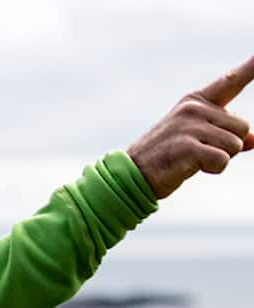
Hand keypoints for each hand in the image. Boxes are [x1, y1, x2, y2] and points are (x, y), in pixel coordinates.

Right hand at [129, 55, 253, 198]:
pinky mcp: (188, 147)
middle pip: (243, 126)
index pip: (231, 81)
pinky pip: (222, 160)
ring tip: (192, 160)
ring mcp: (190, 126)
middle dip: (228, 145)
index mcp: (196, 101)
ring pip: (235, 144)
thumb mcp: (198, 140)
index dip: (251, 67)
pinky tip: (190, 167)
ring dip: (220, 159)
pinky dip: (213, 169)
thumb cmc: (166, 157)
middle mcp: (194, 109)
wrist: (131, 175)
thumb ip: (227, 135)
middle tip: (197, 152)